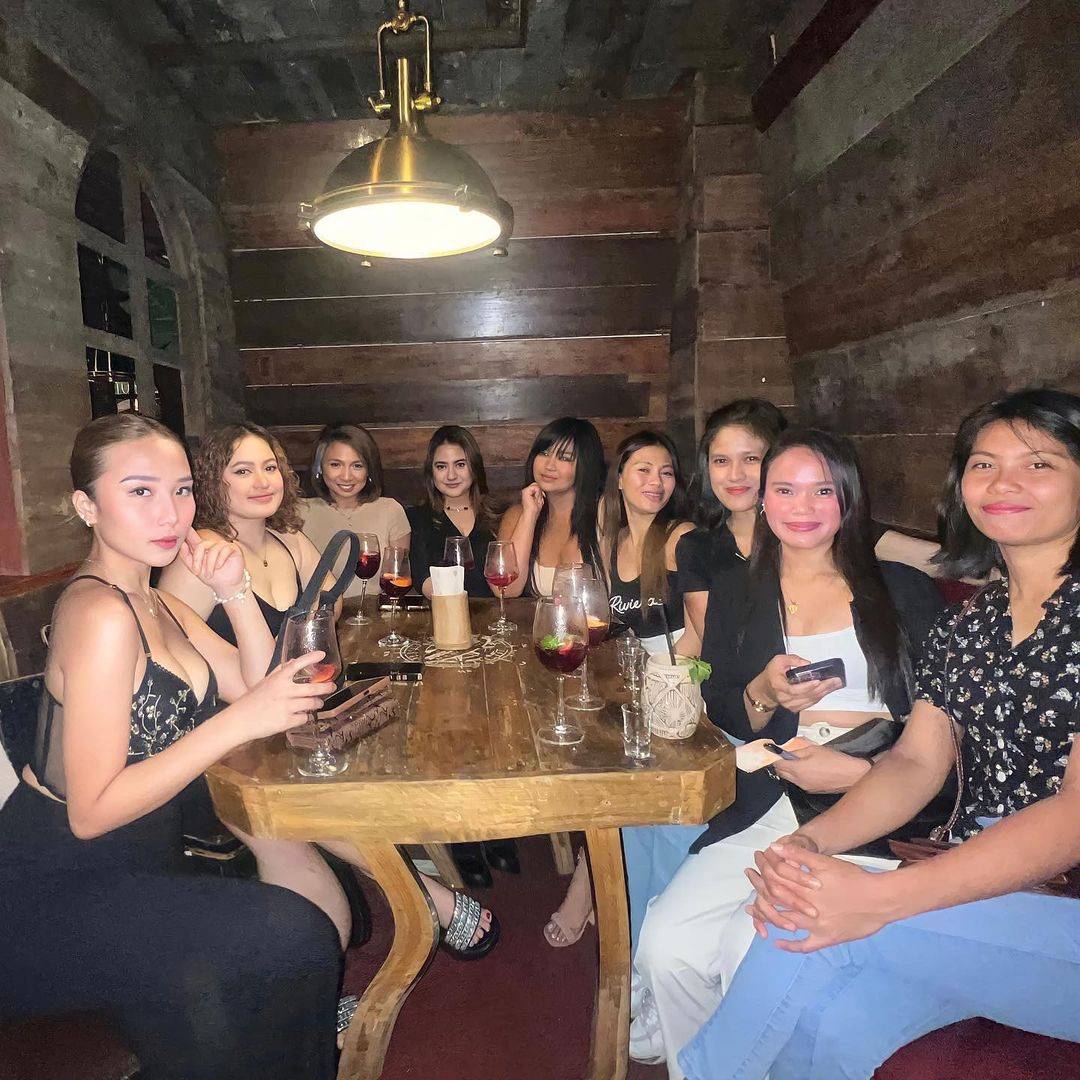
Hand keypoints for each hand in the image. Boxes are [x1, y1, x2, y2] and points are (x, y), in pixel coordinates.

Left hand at [179, 531, 245, 595]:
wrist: (226, 586)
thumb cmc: (211, 577)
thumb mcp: (195, 569)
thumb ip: (187, 557)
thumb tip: (182, 544)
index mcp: (202, 549)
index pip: (193, 538)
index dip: (189, 531)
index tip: (184, 526)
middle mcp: (212, 545)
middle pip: (201, 545)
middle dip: (198, 559)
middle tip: (197, 571)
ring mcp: (223, 546)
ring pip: (213, 550)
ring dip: (210, 564)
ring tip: (209, 575)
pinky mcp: (233, 548)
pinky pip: (224, 550)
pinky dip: (220, 560)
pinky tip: (219, 567)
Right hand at [229, 652, 333, 739]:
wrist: (240, 721)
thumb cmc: (252, 701)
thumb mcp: (264, 683)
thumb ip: (279, 672)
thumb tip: (293, 661)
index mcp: (277, 680)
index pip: (296, 665)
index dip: (310, 658)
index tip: (322, 655)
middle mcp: (283, 691)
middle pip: (313, 688)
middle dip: (326, 688)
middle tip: (332, 687)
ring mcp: (286, 707)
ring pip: (312, 704)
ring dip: (317, 703)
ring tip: (318, 703)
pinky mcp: (286, 721)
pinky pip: (304, 718)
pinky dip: (305, 717)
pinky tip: (301, 716)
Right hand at [520, 483, 544, 518]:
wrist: (530, 514)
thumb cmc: (534, 509)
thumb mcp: (539, 499)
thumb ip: (539, 492)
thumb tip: (540, 488)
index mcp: (528, 492)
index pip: (536, 486)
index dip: (540, 490)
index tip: (541, 497)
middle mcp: (525, 491)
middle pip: (536, 484)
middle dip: (539, 491)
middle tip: (538, 499)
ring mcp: (525, 490)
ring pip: (536, 485)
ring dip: (538, 493)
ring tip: (536, 499)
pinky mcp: (526, 491)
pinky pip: (535, 487)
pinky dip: (537, 493)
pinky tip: (535, 498)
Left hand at [748, 842, 896, 952]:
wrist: (880, 899)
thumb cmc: (853, 877)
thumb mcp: (825, 862)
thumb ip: (799, 855)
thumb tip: (774, 847)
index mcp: (805, 887)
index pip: (775, 881)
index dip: (762, 874)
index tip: (753, 869)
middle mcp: (807, 908)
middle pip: (776, 901)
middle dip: (760, 893)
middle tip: (750, 889)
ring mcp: (816, 926)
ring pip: (785, 922)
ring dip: (767, 916)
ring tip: (754, 912)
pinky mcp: (827, 939)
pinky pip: (804, 946)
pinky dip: (790, 945)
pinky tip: (778, 942)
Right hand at [751, 654, 843, 713]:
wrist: (766, 689)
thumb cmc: (773, 673)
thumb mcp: (779, 660)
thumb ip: (792, 659)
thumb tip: (808, 664)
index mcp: (779, 686)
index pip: (794, 690)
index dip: (807, 686)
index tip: (818, 681)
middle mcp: (785, 698)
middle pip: (807, 695)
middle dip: (823, 688)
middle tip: (835, 680)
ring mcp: (790, 705)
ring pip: (811, 700)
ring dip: (825, 692)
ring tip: (835, 684)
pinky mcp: (796, 708)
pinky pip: (811, 703)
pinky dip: (820, 696)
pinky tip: (828, 690)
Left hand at [771, 743, 870, 792]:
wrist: (852, 775)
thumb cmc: (835, 760)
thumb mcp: (814, 749)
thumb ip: (797, 750)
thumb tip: (785, 751)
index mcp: (797, 769)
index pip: (777, 764)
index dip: (773, 757)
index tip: (771, 751)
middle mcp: (799, 781)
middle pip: (781, 773)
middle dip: (779, 764)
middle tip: (782, 754)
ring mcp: (805, 787)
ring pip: (790, 778)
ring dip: (789, 770)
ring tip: (795, 760)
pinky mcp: (812, 790)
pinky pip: (799, 782)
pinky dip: (798, 775)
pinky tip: (806, 768)